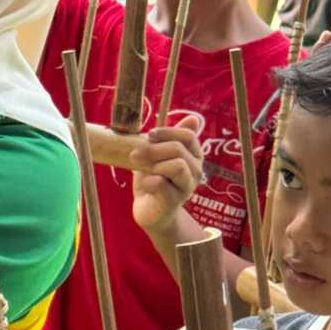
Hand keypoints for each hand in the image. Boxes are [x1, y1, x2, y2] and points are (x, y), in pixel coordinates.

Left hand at [130, 116, 204, 236]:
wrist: (150, 210)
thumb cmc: (155, 179)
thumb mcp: (160, 155)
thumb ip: (172, 138)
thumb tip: (194, 118)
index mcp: (193, 156)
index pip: (188, 136)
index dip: (167, 132)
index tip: (149, 135)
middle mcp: (196, 171)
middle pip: (179, 149)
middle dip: (153, 149)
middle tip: (134, 155)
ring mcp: (187, 187)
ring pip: (177, 166)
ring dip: (153, 164)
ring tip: (141, 170)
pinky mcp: (174, 201)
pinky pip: (161, 184)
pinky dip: (149, 181)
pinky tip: (145, 185)